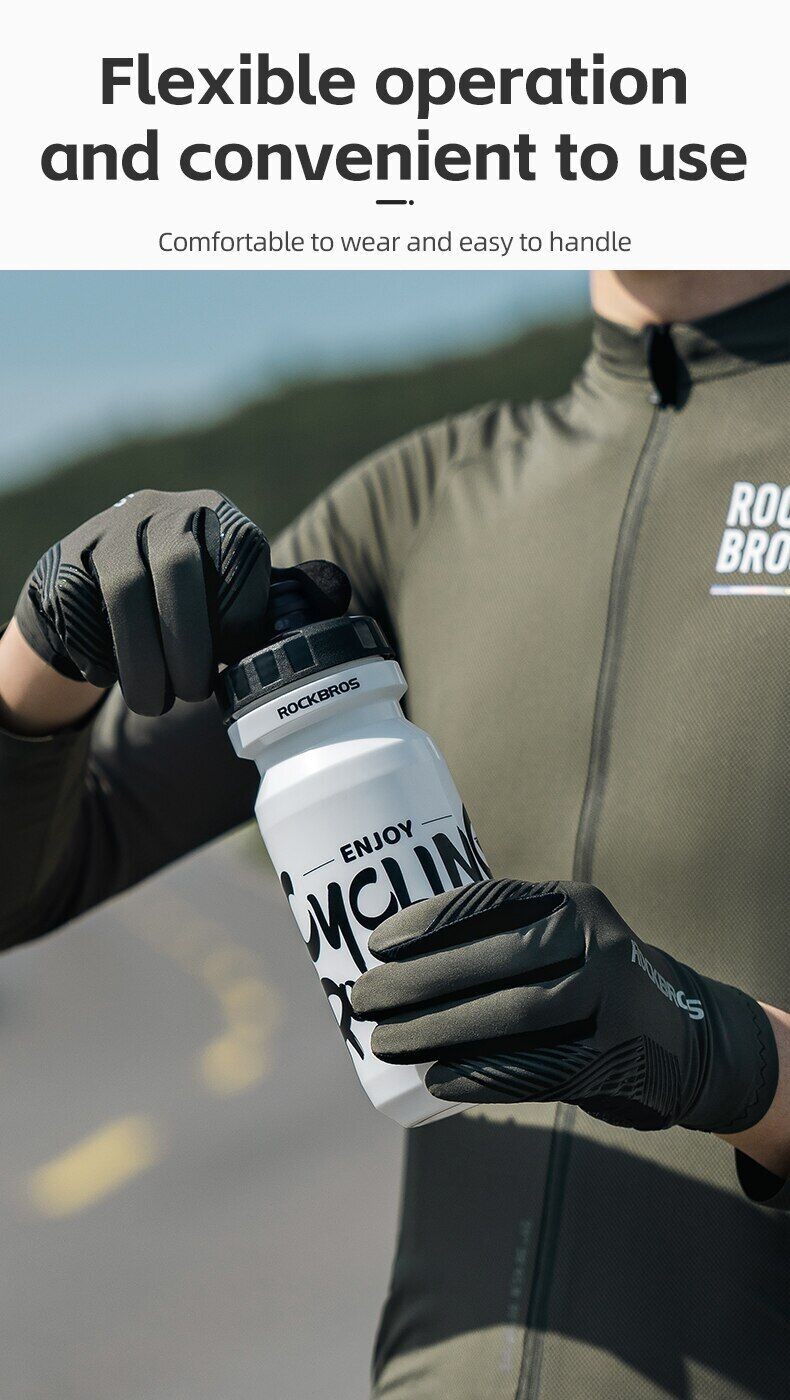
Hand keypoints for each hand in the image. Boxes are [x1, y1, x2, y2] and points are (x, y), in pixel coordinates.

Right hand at [14, 489, 270, 716]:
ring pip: (125, 591)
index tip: (234, 662)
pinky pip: (78, 607)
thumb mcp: (221, 603)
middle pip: (178, 565)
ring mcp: (108, 529)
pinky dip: (95, 652)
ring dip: (141, 659)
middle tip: (194, 693)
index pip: (241, 548)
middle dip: (188, 640)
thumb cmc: (179, 610)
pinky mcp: (62, 559)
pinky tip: (106, 677)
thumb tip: (271, 660)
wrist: (97, 597)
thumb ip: (250, 621)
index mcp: (214, 514)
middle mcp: (161, 509)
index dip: (241, 611)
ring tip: (153, 704)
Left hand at [352, 878, 778, 1133]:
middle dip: (420, 982)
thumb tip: (392, 963)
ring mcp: (614, 1002)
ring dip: (440, 1031)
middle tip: (364, 1000)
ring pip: (516, 1015)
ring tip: (385, 1042)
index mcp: (573, 903)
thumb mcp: (561, 940)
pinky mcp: (616, 1059)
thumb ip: (501, 941)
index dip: (432, 920)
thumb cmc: (586, 982)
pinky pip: (540, 1070)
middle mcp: (599, 943)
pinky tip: (436, 1081)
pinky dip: (482, 1077)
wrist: (682, 1036)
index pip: (495, 900)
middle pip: (498, 961)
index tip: (378, 943)